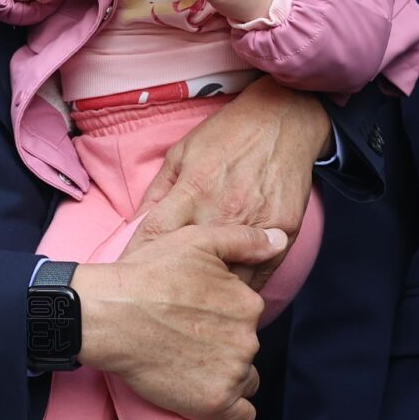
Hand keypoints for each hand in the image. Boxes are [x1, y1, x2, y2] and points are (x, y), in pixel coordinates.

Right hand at [73, 224, 279, 419]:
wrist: (110, 315)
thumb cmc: (146, 275)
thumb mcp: (197, 241)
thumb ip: (244, 240)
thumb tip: (280, 240)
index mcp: (248, 303)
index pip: (248, 317)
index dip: (224, 316)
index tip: (195, 316)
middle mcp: (248, 339)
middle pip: (246, 349)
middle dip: (224, 346)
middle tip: (186, 340)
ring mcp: (233, 372)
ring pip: (244, 380)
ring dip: (226, 376)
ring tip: (189, 365)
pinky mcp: (215, 402)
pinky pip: (242, 415)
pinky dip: (231, 408)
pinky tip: (208, 395)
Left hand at [132, 78, 326, 288]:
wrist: (284, 120)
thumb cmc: (227, 134)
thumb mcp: (182, 153)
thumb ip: (158, 192)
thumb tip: (135, 225)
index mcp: (194, 190)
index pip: (156, 235)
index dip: (139, 256)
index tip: (133, 270)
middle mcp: (224, 210)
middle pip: (191, 264)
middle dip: (174, 281)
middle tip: (162, 294)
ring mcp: (257, 223)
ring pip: (229, 277)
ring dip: (212, 290)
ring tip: (197, 299)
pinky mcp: (285, 231)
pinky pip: (261, 274)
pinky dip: (244, 286)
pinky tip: (230, 290)